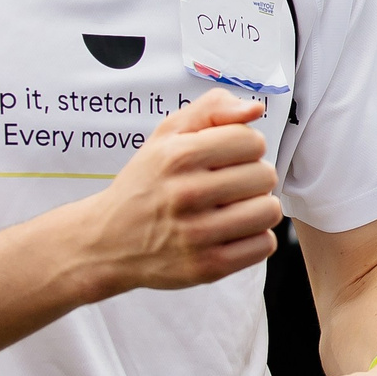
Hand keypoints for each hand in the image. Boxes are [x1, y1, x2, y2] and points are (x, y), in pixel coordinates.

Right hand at [74, 91, 280, 294]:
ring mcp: (197, 234)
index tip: (227, 159)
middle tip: (229, 186)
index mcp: (177, 156)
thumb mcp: (167, 134)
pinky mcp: (208, 267)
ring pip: (269, 211)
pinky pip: (264, 245)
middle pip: (265, 176)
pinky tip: (231, 232)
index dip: (245, 148)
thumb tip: (255, 109)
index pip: (252, 142)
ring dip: (257, 208)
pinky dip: (254, 238)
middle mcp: (187, 194)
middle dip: (252, 177)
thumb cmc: (147, 183)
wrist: (107, 242)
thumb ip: (212, 110)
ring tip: (234, 208)